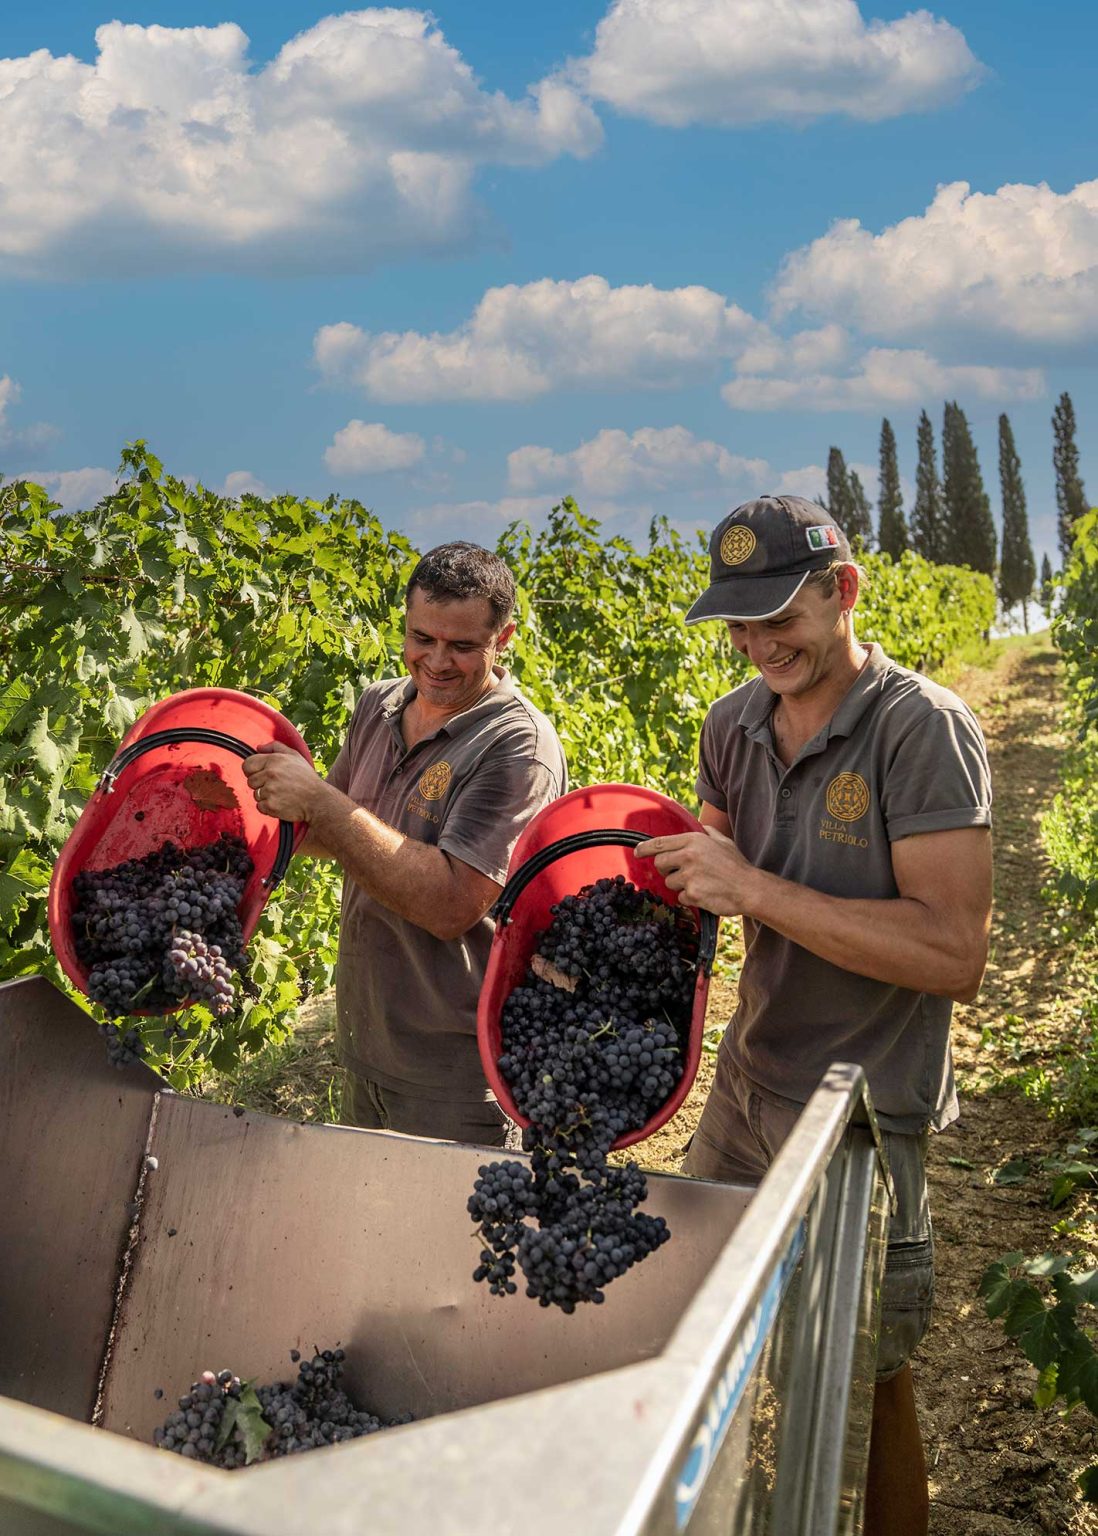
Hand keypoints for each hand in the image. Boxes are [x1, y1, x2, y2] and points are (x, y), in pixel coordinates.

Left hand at [242, 741, 321, 823]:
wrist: (318, 800)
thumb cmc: (307, 778)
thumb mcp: (295, 756)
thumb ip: (275, 747)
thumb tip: (258, 747)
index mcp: (274, 760)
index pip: (247, 765)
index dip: (252, 771)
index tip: (261, 775)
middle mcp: (270, 773)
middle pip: (250, 781)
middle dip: (261, 785)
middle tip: (276, 786)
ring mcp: (270, 790)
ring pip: (256, 795)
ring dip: (265, 797)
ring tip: (281, 795)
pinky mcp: (270, 805)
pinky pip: (260, 807)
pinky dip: (268, 808)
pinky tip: (281, 803)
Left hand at [633, 826, 757, 916]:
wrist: (749, 888)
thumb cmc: (737, 865)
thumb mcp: (723, 841)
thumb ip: (708, 833)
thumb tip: (700, 827)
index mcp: (693, 840)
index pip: (660, 843)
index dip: (645, 848)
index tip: (637, 852)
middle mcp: (688, 856)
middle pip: (660, 863)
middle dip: (667, 869)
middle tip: (682, 872)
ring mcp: (689, 876)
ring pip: (670, 883)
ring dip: (681, 885)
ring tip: (701, 883)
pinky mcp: (692, 893)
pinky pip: (681, 898)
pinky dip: (690, 899)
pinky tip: (705, 894)